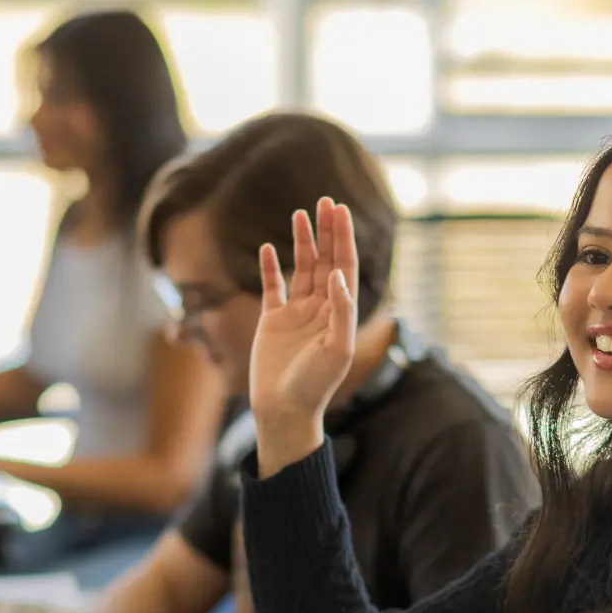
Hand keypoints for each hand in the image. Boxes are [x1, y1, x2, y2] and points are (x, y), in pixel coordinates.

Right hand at [249, 198, 357, 472]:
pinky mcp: (272, 322)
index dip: (344, 239)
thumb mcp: (336, 350)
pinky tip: (266, 247)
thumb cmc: (314, 386)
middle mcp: (321, 309)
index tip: (341, 211)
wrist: (284, 411)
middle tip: (326, 201)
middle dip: (327, 232)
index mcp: (340, 314)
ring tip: (300, 214)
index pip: (345, 267)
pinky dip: (270, 268)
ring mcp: (297, 314)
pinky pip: (272, 287)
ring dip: (302, 242)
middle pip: (326, 261)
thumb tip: (340, 275)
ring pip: (301, 269)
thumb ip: (341, 312)